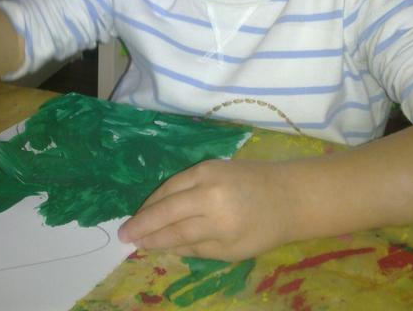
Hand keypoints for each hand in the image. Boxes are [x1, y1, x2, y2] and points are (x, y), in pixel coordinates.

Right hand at [118, 158, 295, 260]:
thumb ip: (196, 248)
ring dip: (149, 203)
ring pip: (169, 188)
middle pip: (167, 207)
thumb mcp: (232, 251)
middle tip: (123, 232)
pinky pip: (178, 177)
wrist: (288, 193)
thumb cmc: (263, 229)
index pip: (176, 231)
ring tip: (135, 219)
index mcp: (220, 220)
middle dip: (143, 221)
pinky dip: (163, 190)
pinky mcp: (209, 161)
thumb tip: (161, 245)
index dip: (153, 239)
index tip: (134, 245)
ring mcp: (209, 172)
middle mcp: (211, 192)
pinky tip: (155, 202)